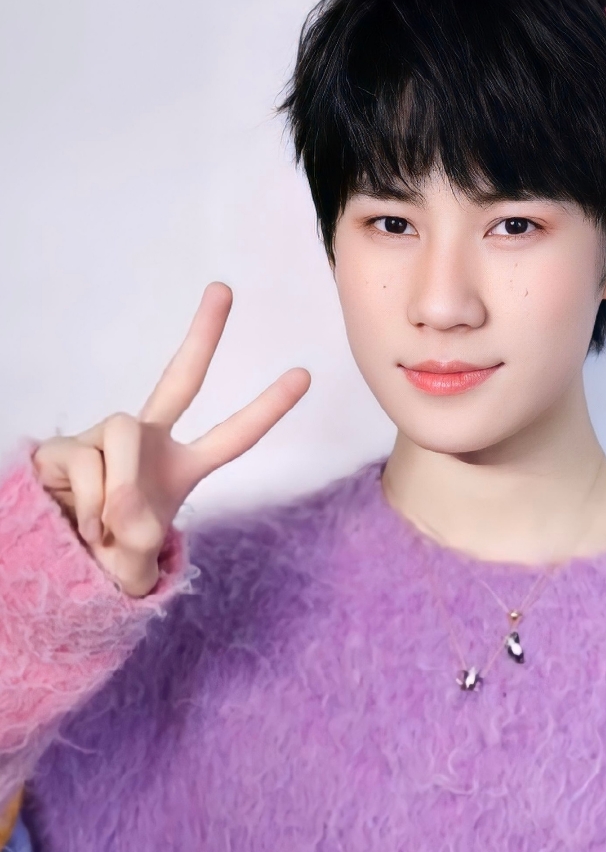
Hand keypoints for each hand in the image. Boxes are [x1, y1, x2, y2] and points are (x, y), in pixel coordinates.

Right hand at [32, 283, 310, 596]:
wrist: (57, 563)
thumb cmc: (107, 558)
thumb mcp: (136, 561)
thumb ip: (139, 540)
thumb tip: (123, 507)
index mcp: (179, 468)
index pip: (232, 437)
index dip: (265, 410)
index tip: (303, 376)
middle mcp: (146, 443)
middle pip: (180, 379)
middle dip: (203, 334)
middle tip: (225, 288)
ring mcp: (105, 439)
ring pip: (121, 434)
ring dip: (119, 485)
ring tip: (108, 528)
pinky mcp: (65, 447)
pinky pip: (85, 461)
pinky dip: (89, 501)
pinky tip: (84, 524)